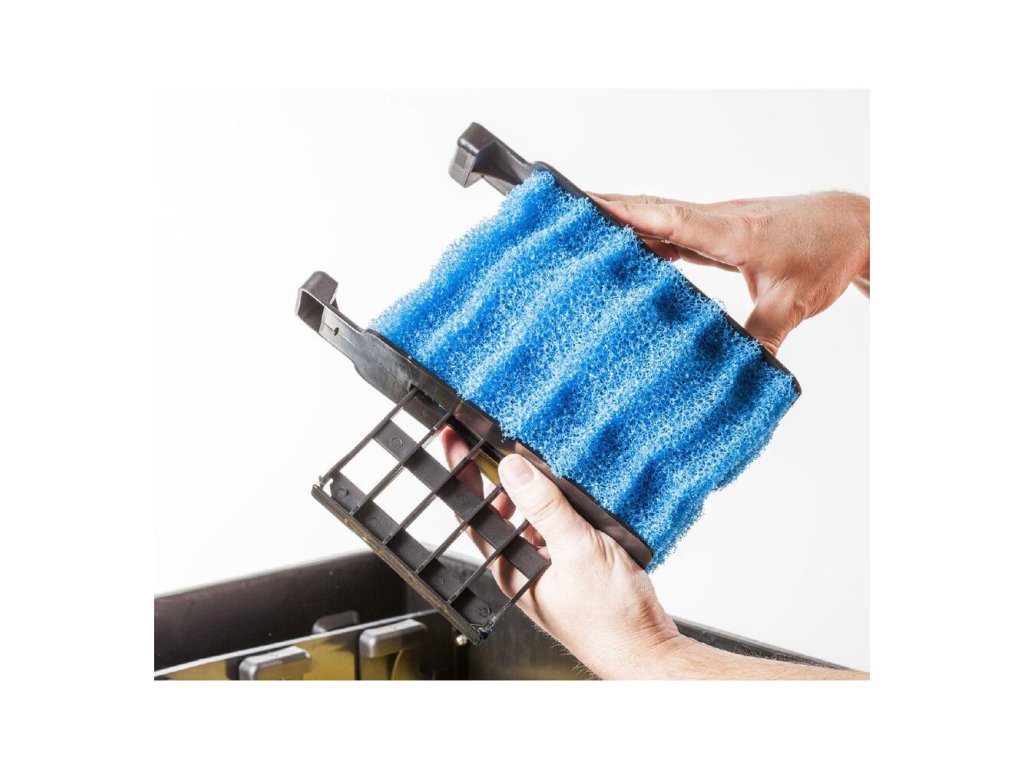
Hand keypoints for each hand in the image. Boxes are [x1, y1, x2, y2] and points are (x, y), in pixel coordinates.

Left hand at [439, 427, 680, 679]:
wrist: (648, 650)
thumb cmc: (612, 620)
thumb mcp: (577, 551)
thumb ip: (545, 508)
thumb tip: (513, 468)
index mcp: (513, 569)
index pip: (476, 513)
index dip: (462, 474)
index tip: (454, 440)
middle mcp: (526, 568)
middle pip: (501, 511)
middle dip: (497, 474)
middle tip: (493, 434)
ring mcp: (550, 567)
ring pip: (532, 516)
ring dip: (533, 488)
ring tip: (537, 455)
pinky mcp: (575, 565)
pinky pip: (558, 526)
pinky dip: (561, 504)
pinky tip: (574, 490)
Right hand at [591, 192, 869, 353]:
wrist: (856, 226)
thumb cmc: (827, 250)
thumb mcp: (794, 300)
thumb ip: (763, 335)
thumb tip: (737, 370)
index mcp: (729, 231)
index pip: (667, 218)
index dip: (625, 214)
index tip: (585, 206)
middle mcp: (717, 220)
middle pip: (652, 211)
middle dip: (607, 209)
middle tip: (565, 212)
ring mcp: (718, 224)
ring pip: (661, 218)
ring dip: (625, 221)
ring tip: (584, 231)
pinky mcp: (722, 232)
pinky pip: (676, 231)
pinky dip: (651, 236)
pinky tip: (633, 250)